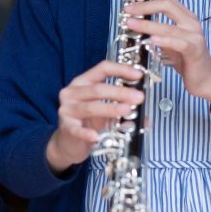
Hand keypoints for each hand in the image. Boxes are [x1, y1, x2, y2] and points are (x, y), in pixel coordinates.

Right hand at [46, 59, 143, 173]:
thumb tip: (145, 116)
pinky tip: (96, 136)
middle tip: (139, 97)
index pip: (102, 69)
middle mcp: (73, 93)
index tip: (138, 75)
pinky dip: (86, 133)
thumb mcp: (104, 111)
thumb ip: (121, 108)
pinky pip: (77, 130)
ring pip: (90, 108)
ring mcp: (67, 110)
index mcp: (83, 82)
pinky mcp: (66, 127)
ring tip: (127, 111)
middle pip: (97, 89)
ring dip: (110, 109)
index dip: (121, 69)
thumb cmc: (87, 122)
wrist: (67, 142)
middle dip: (120, 92)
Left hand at [126, 0, 210, 109]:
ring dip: (147, 24)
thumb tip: (134, 22)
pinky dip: (164, 41)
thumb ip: (157, 30)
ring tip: (131, 23)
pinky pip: (179, 43)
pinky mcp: (195, 50)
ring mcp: (194, 36)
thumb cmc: (186, 59)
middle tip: (127, 9)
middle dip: (144, 5)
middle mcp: (190, 22)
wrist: (205, 78)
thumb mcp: (169, 40)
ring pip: (168, 26)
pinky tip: (152, 40)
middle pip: (167, 5)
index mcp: (184, 16)